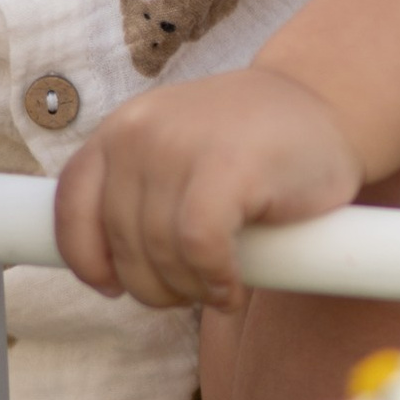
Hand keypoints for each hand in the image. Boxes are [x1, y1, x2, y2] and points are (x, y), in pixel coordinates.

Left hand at [53, 67, 364, 309]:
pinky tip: (231, 290)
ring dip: (188, 290)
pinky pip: (198, 248)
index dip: (85, 259)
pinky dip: (214, 281)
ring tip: (216, 291)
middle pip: (120, 243)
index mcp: (120, 131)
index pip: (71, 206)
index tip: (113, 287)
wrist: (329, 105)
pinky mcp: (228, 167)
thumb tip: (107, 274)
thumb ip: (139, 193)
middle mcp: (140, 133)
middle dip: (152, 286)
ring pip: (158, 253)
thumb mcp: (176, 154)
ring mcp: (182, 146)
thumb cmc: (253, 146)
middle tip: (189, 294)